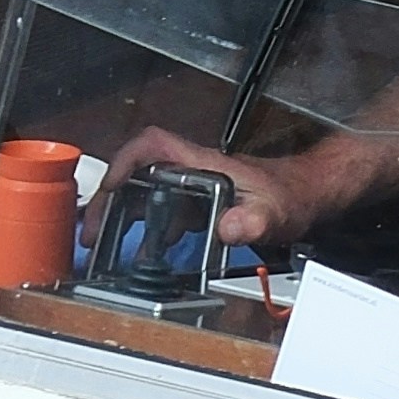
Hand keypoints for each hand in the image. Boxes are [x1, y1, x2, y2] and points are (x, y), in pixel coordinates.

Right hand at [104, 127, 326, 250]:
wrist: (306, 195)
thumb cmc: (290, 195)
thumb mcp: (274, 212)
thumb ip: (253, 220)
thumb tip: (230, 227)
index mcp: (204, 165)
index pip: (154, 146)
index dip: (125, 161)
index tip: (110, 185)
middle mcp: (193, 171)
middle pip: (137, 172)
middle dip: (110, 198)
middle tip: (93, 229)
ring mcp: (193, 187)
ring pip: (144, 192)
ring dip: (121, 215)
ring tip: (103, 242)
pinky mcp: (198, 204)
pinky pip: (161, 211)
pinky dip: (144, 229)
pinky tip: (142, 252)